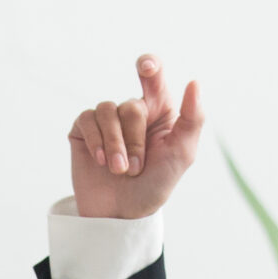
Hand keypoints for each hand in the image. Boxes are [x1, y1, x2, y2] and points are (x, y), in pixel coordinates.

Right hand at [69, 56, 203, 220]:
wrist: (121, 213)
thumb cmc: (155, 184)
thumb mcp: (182, 154)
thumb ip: (193, 119)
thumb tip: (194, 82)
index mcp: (158, 110)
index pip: (153, 77)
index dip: (149, 65)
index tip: (146, 68)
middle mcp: (132, 110)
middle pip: (131, 106)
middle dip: (134, 140)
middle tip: (135, 168)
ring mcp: (107, 120)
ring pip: (107, 110)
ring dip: (115, 144)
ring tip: (119, 170)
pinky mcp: (84, 130)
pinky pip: (87, 120)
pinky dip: (96, 142)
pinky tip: (101, 161)